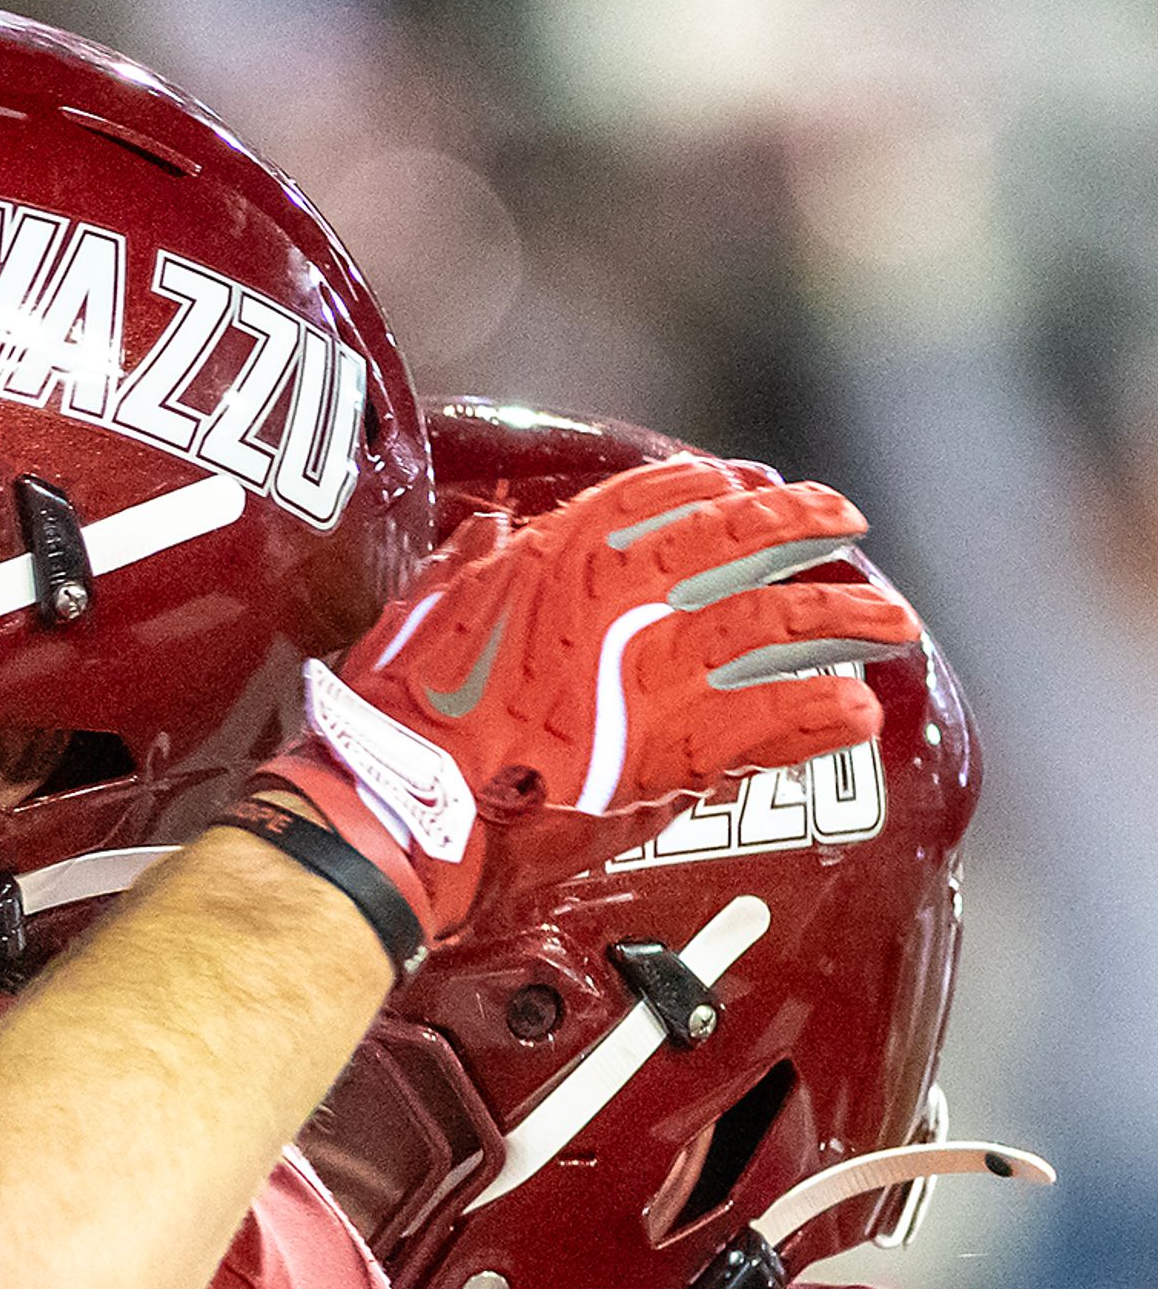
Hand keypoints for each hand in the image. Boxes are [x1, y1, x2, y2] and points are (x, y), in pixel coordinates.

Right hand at [272, 455, 910, 940]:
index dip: (712, 486)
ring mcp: (657, 677)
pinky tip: (858, 711)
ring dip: (845, 622)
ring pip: (780, 629)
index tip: (746, 483)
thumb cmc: (395, 714)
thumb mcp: (423, 610)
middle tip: (846, 523)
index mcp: (558, 560)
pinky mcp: (674, 754)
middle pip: (741, 544)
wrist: (402, 806)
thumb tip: (494, 538)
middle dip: (803, 527)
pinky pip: (775, 723)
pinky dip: (822, 715)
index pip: (659, 497)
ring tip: (894, 626)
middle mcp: (622, 604)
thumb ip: (471, 568)